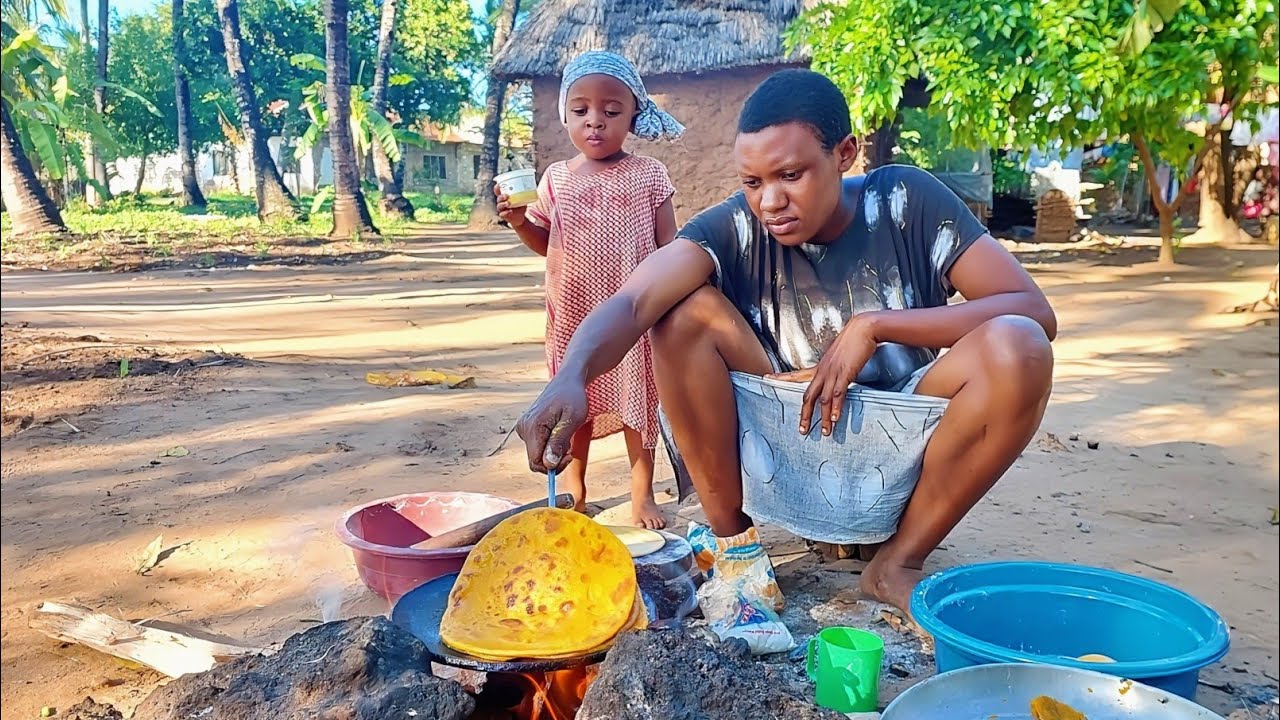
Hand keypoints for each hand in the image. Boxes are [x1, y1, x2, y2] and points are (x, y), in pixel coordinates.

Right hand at [494, 183, 526, 227]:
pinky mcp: (504, 215)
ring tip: (508, 203)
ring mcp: (502, 209)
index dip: (497, 187)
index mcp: (504, 196)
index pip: (498, 191)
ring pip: (499, 206)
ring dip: (503, 204)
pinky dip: (506, 212)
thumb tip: (531, 185)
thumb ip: (524, 193)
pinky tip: (510, 211)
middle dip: (501, 196)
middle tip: (506, 196)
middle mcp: (502, 202)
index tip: (499, 185)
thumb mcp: (522, 198)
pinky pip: (502, 214)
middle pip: (499, 198)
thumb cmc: (520, 205)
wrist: (520, 217)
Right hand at [515, 376, 587, 471]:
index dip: (553, 466)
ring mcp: (523, 427)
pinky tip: (560, 433)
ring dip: (553, 452)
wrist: (568, 381)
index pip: (535, 462)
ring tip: (566, 435)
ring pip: (537, 454)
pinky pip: (538, 446)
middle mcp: (523, 428)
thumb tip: (548, 464)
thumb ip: (559, 442)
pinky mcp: (527, 427)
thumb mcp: (571, 420)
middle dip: (555, 459)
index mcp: (532, 427)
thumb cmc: (573, 397)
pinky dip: (550, 445)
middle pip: (536, 460)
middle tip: (570, 448)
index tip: (569, 456)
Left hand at [767, 314, 877, 436]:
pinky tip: (835, 418)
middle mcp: (823, 370)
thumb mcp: (838, 355)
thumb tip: (834, 376)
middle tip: (802, 430)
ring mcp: (833, 372)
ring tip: (825, 432)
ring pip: (823, 399)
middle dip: (804, 414)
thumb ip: (834, 367)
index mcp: (820, 366)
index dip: (781, 378)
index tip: (766, 378)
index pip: (796, 374)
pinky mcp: (845, 373)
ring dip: (824, 418)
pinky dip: (836, 407)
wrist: (864, 328)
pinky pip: (838, 394)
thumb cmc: (854, 340)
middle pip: (808, 396)